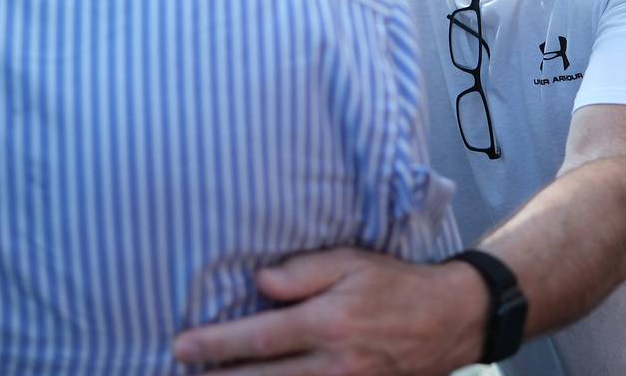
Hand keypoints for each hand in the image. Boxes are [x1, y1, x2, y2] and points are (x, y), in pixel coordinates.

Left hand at [173, 247, 486, 374]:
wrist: (446, 320)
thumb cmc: (393, 283)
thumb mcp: (352, 261)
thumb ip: (304, 271)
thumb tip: (260, 283)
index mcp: (328, 322)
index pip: (260, 337)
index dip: (216, 344)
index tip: (181, 346)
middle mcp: (333, 364)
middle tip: (179, 372)